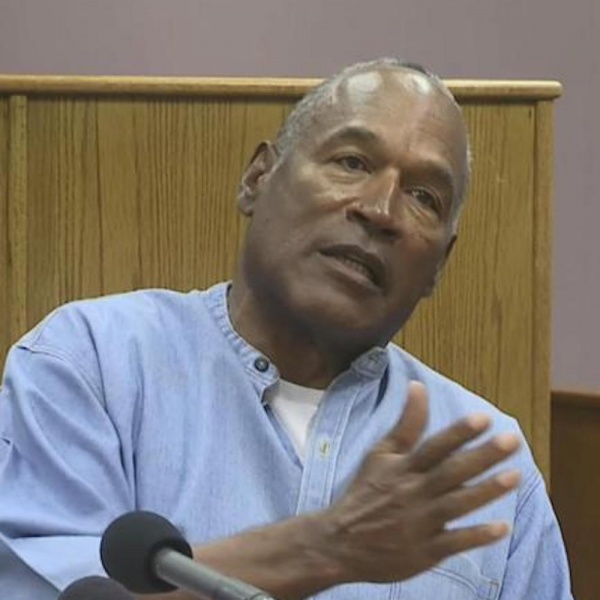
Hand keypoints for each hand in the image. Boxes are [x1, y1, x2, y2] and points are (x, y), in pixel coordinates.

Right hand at [321, 381, 520, 583]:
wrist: (342, 542)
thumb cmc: (364, 492)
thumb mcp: (379, 454)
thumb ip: (405, 424)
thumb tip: (418, 386)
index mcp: (403, 468)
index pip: (434, 447)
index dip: (458, 433)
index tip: (484, 419)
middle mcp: (414, 492)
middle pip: (452, 472)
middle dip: (483, 456)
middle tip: (512, 441)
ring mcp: (421, 522)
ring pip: (458, 504)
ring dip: (486, 491)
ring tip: (515, 476)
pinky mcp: (426, 551)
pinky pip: (455, 542)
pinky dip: (477, 535)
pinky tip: (501, 527)